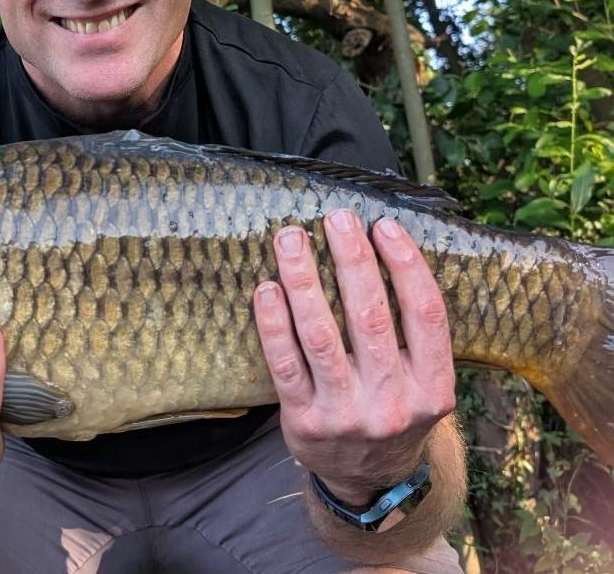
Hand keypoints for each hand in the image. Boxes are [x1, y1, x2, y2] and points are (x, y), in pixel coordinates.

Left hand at [253, 210, 455, 505]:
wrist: (366, 480)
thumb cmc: (393, 410)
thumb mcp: (422, 383)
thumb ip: (413, 333)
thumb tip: (383, 248)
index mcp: (433, 388)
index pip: (426, 314)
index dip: (406, 265)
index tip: (384, 226)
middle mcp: (393, 402)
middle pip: (371, 316)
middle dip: (352, 259)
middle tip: (336, 218)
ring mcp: (346, 413)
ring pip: (322, 334)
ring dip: (304, 280)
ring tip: (291, 239)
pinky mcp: (303, 420)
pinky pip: (284, 363)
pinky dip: (273, 323)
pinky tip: (267, 288)